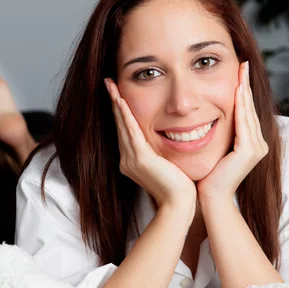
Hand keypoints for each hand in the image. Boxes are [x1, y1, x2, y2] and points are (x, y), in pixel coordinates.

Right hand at [104, 78, 196, 214]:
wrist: (179, 204)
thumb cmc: (178, 188)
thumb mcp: (166, 165)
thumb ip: (161, 154)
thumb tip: (167, 141)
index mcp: (132, 161)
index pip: (125, 130)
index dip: (120, 111)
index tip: (117, 93)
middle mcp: (127, 159)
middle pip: (119, 124)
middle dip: (114, 102)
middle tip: (108, 83)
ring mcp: (131, 159)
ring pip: (122, 125)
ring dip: (117, 103)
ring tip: (111, 86)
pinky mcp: (140, 159)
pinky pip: (131, 131)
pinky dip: (126, 115)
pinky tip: (121, 101)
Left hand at [196, 61, 268, 203]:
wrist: (209, 198)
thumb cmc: (206, 176)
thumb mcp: (214, 149)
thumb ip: (216, 133)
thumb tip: (203, 117)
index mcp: (251, 143)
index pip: (245, 111)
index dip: (242, 90)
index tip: (237, 71)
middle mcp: (258, 144)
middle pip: (249, 108)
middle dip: (245, 85)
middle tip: (242, 63)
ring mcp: (256, 147)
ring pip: (247, 112)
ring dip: (243, 90)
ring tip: (241, 71)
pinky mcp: (249, 150)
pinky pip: (243, 123)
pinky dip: (240, 106)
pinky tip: (236, 91)